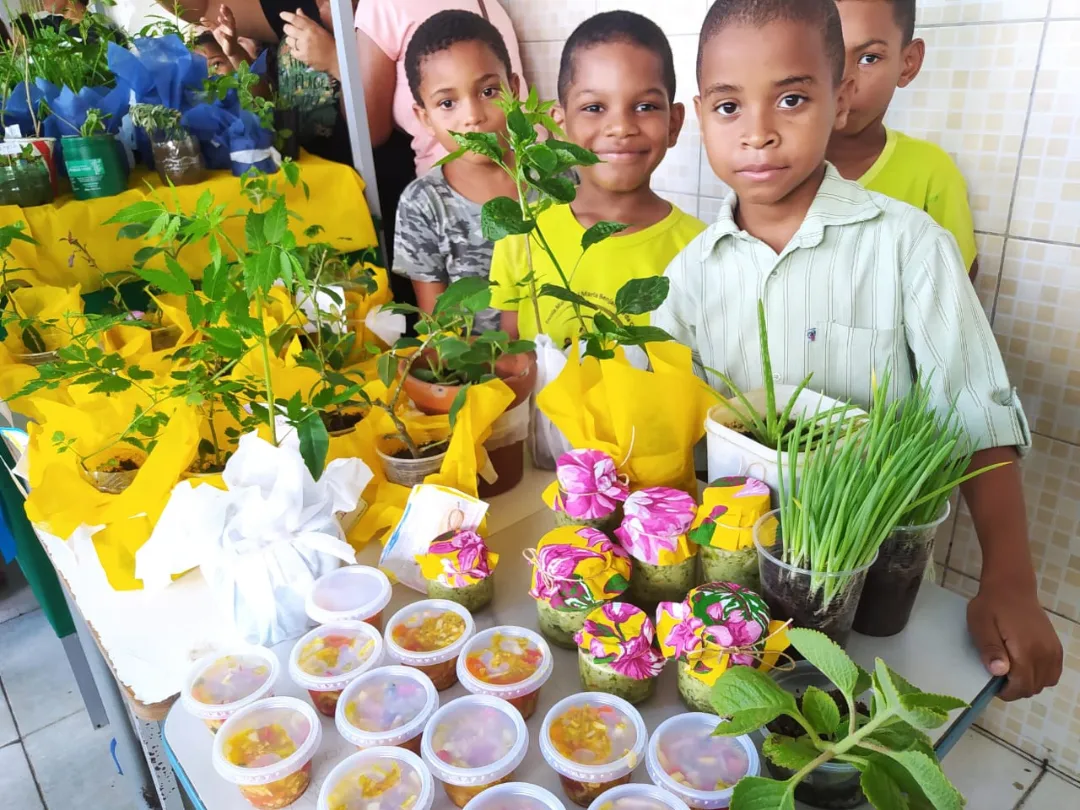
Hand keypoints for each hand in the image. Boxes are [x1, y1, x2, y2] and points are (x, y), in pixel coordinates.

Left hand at [202, 5, 243, 66]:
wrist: (230, 50)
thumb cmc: (224, 38)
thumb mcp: (216, 30)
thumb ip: (210, 24)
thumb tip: (201, 18)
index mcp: (228, 24)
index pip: (228, 15)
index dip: (226, 10)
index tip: (222, 5)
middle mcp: (231, 28)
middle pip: (231, 19)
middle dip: (227, 13)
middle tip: (222, 8)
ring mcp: (231, 35)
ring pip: (231, 28)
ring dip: (226, 23)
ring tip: (219, 18)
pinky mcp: (230, 42)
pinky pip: (228, 38)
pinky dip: (224, 35)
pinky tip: (220, 32)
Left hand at [280, 9, 338, 78]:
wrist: (334, 59)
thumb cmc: (328, 43)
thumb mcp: (319, 28)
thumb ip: (307, 20)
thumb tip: (298, 11)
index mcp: (311, 28)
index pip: (295, 19)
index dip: (286, 16)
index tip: (282, 15)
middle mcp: (306, 37)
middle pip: (288, 29)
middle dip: (288, 28)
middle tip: (292, 30)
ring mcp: (303, 47)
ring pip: (288, 40)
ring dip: (291, 40)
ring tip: (299, 42)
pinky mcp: (302, 57)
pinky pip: (292, 51)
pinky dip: (294, 50)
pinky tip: (301, 49)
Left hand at [967, 576, 1061, 700]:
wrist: (1012, 587)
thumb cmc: (991, 606)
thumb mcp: (981, 625)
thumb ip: (990, 649)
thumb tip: (999, 672)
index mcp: (1025, 649)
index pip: (1021, 685)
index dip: (1006, 692)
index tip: (993, 685)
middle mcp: (1044, 653)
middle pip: (1033, 687)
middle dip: (1015, 688)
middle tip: (999, 677)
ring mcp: (1053, 650)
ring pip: (1045, 682)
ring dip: (1028, 683)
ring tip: (1011, 670)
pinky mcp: (1056, 646)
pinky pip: (1053, 672)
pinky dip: (1041, 675)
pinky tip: (1025, 665)